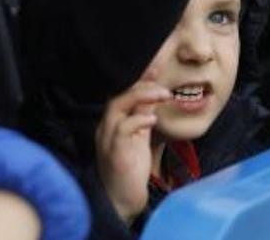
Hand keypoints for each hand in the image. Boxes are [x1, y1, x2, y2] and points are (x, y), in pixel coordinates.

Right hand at [94, 81, 170, 224]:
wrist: (121, 200)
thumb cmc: (131, 169)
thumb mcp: (139, 137)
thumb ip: (143, 117)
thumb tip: (155, 96)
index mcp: (111, 124)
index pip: (121, 95)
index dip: (138, 81)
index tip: (156, 68)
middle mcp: (105, 128)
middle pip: (118, 97)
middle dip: (142, 86)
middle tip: (164, 84)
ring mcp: (107, 140)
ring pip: (117, 107)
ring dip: (142, 97)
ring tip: (163, 95)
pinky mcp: (114, 153)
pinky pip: (122, 129)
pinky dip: (138, 120)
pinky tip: (153, 120)